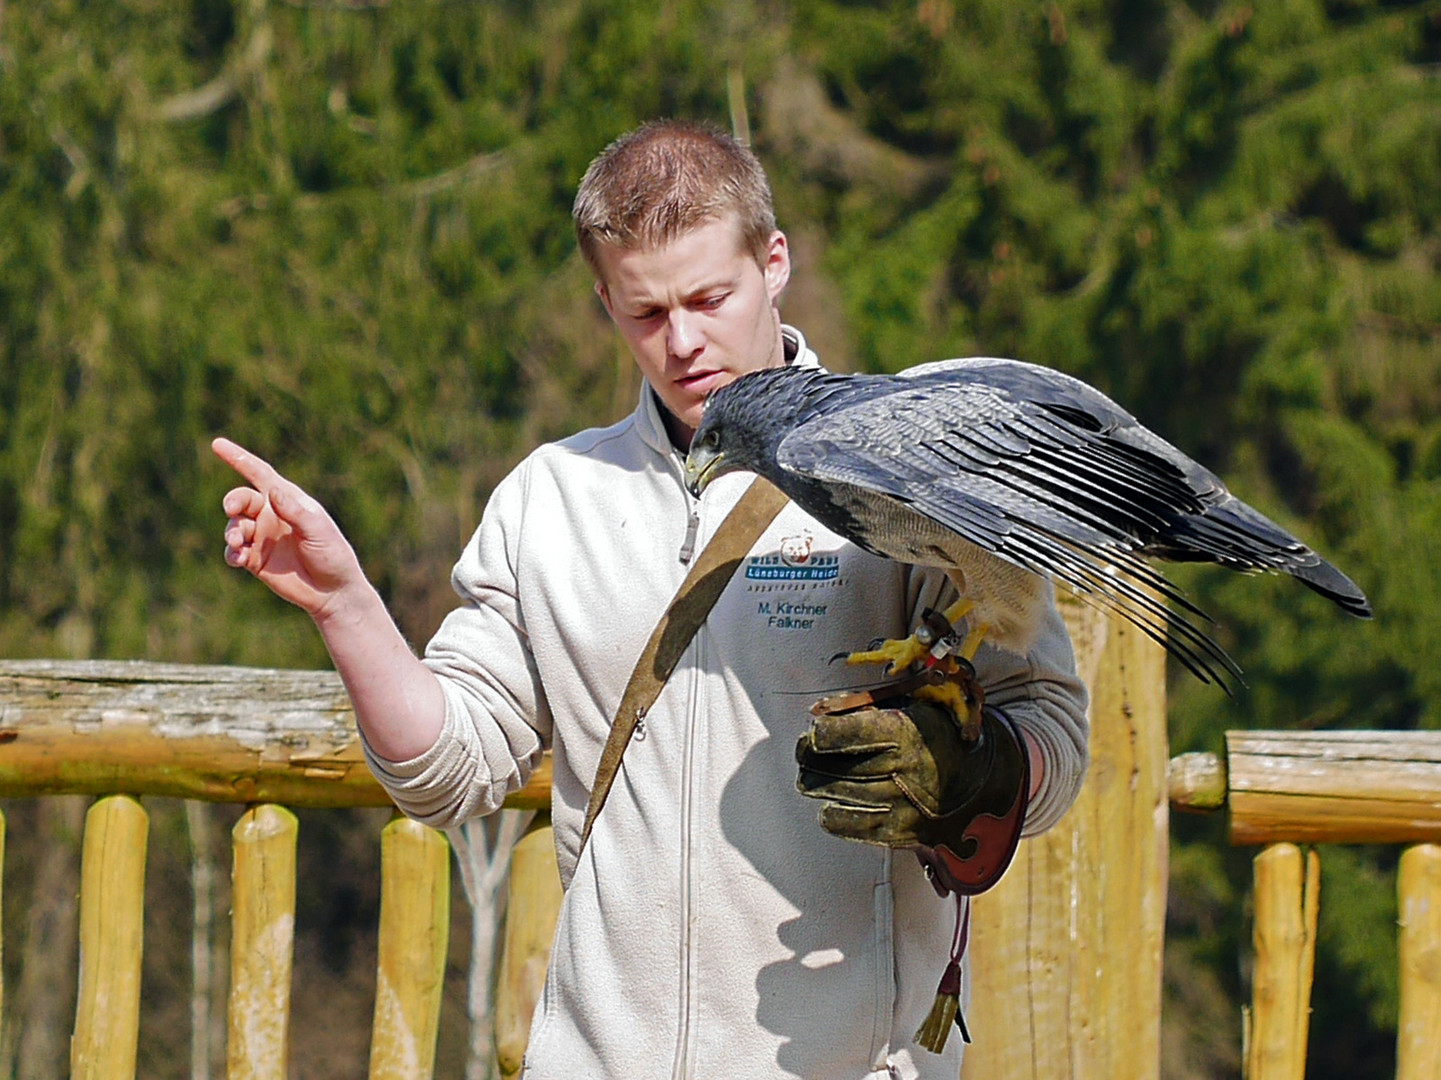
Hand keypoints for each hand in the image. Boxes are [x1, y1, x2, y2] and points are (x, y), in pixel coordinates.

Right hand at [212, 437, 366, 617]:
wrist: (333, 591)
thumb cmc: (332, 555)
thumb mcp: (318, 531)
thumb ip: (294, 512)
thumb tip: (272, 492)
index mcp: (289, 501)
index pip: (261, 474)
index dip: (239, 459)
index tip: (217, 444)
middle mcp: (271, 515)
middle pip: (241, 499)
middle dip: (233, 501)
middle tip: (232, 509)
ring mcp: (261, 537)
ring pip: (234, 526)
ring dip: (231, 531)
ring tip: (237, 542)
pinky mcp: (255, 560)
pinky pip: (233, 552)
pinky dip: (231, 552)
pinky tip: (238, 558)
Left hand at [796, 700, 1029, 895]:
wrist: (984, 780)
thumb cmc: (937, 736)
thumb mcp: (912, 708)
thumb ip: (868, 708)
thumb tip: (818, 712)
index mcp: (904, 732)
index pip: (841, 734)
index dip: (818, 734)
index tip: (814, 733)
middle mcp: (902, 770)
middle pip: (832, 767)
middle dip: (808, 760)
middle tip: (804, 755)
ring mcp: (903, 805)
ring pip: (837, 796)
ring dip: (817, 785)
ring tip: (812, 778)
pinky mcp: (902, 832)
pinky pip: (851, 827)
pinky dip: (833, 816)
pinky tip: (831, 806)